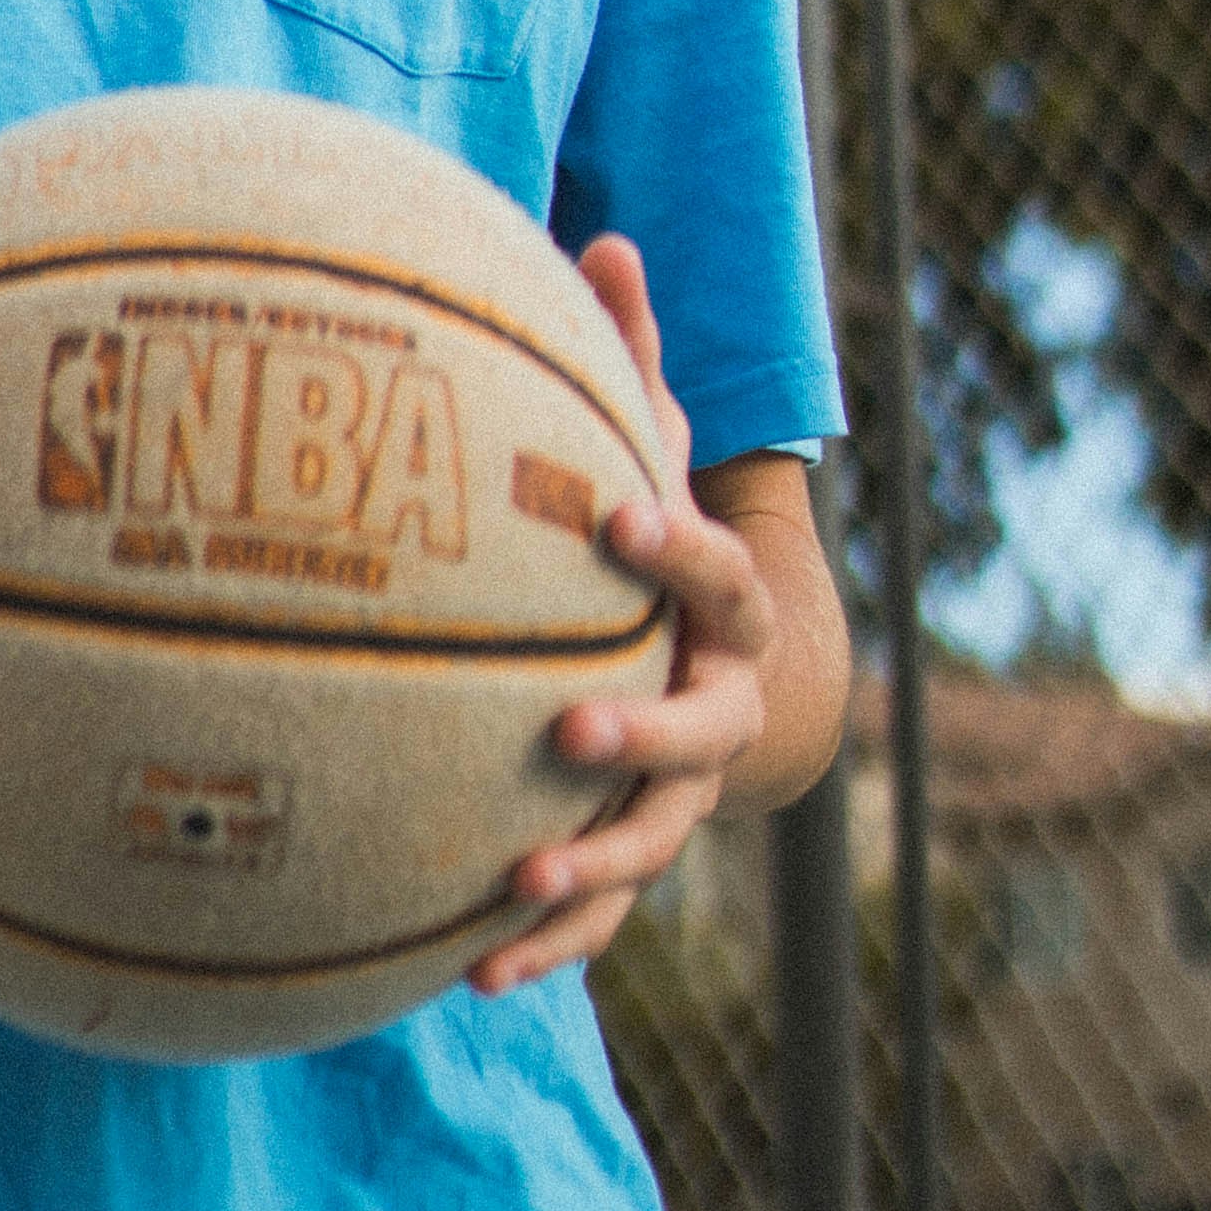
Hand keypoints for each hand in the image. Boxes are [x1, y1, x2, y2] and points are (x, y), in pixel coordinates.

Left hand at [475, 233, 777, 995]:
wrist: (741, 673)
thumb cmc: (660, 542)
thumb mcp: (656, 449)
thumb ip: (631, 363)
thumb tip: (600, 235)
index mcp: (725, 608)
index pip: (712, 571)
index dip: (674, 544)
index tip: (619, 518)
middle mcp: (719, 707)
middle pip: (696, 727)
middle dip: (638, 729)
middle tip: (567, 726)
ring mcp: (684, 794)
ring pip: (650, 841)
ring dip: (588, 865)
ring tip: (515, 878)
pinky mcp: (639, 854)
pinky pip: (599, 917)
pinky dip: (545, 944)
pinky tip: (469, 974)